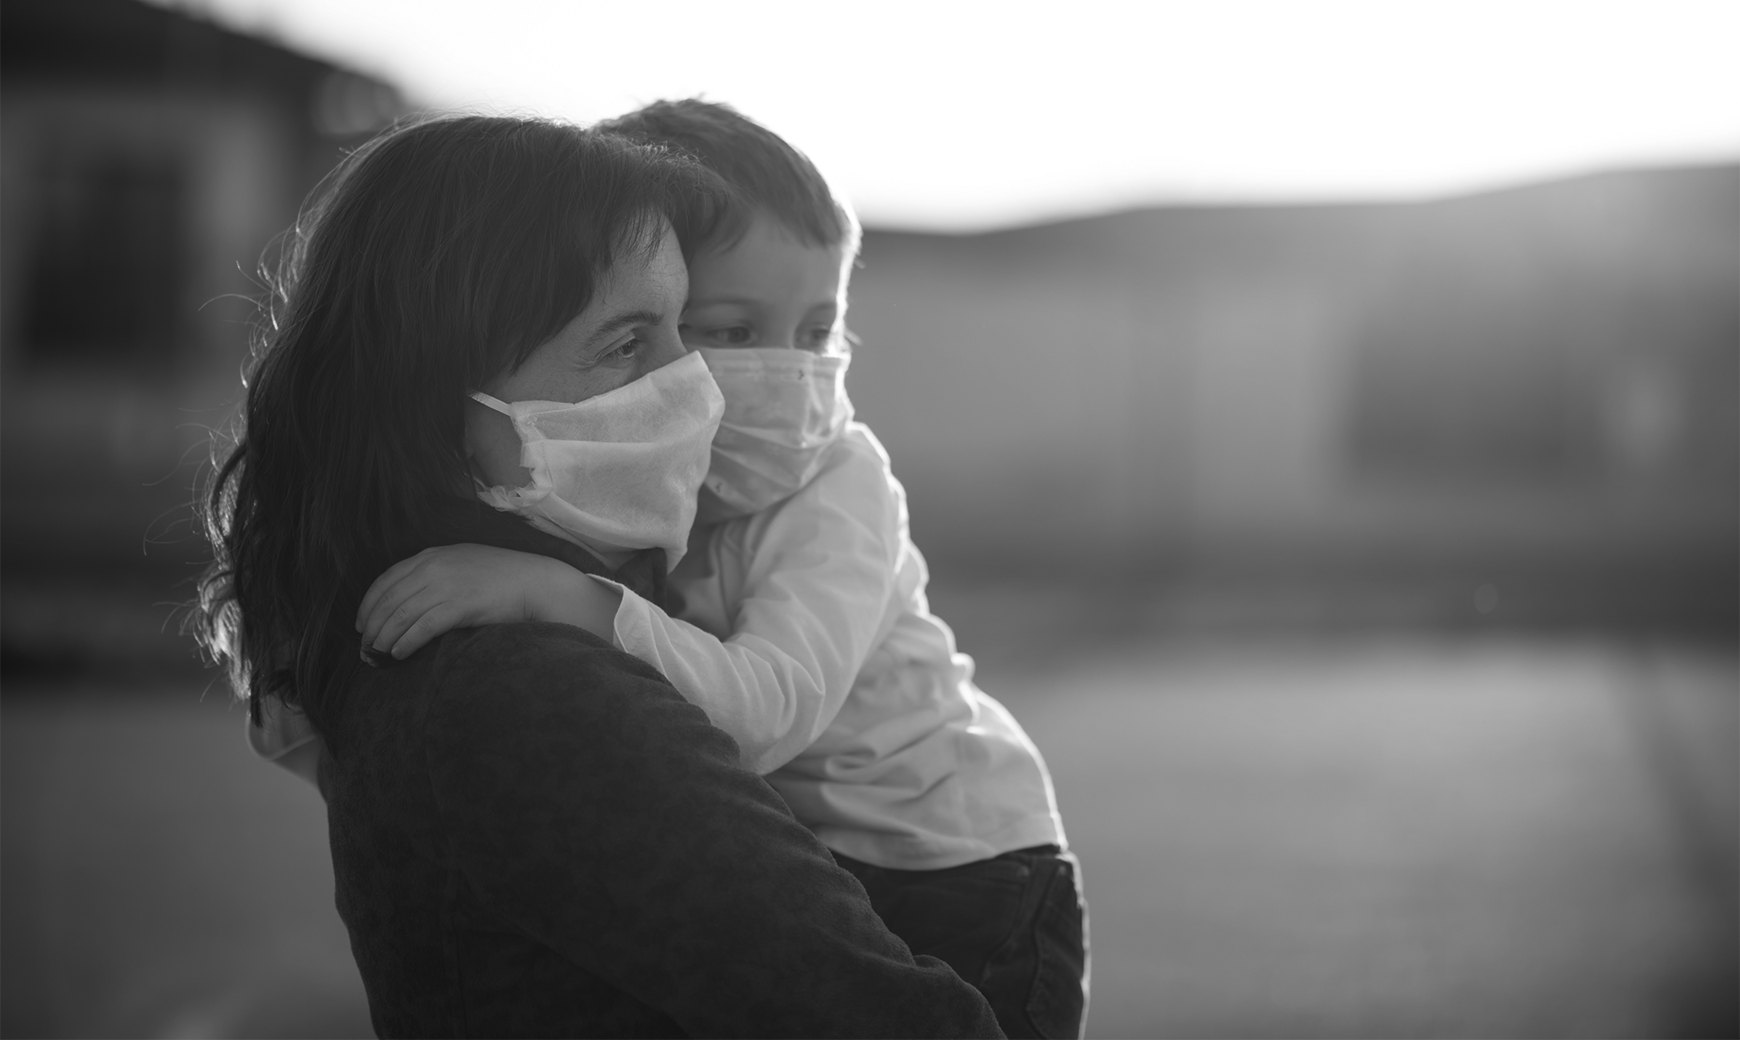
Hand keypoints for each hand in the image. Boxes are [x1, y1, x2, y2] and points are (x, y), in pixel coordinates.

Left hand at [357, 544, 597, 659]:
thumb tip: (409, 601)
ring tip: (378, 655)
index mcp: (432, 555)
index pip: (386, 580)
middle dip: (372, 627)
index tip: (361, 625)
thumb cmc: (502, 578)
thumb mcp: (462, 563)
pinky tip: (400, 654)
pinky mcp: (461, 605)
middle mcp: (435, 566)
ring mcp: (447, 585)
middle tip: (366, 648)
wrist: (536, 583)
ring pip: (401, 615)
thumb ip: (435, 574)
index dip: (368, 605)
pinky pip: (423, 627)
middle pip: (388, 600)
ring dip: (384, 639)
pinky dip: (406, 642)